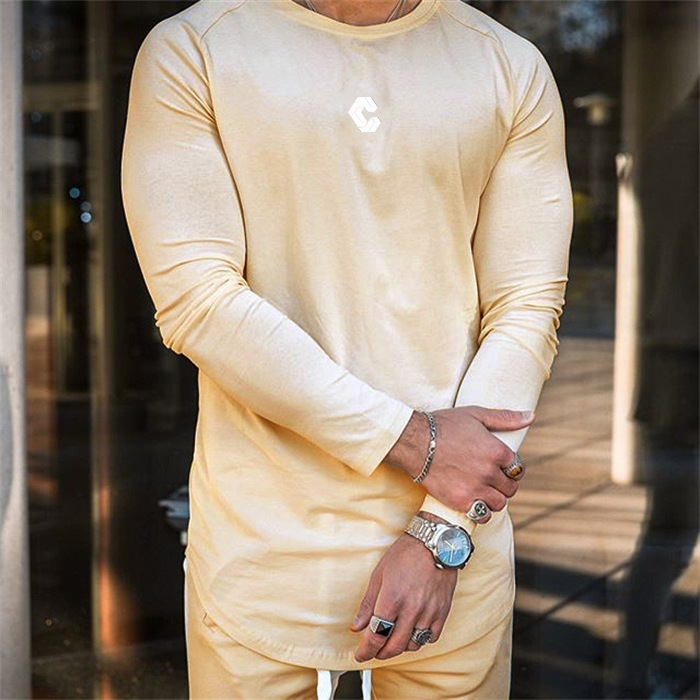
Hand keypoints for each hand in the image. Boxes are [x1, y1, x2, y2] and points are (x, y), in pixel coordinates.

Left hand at [350, 514, 457, 662]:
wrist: (436, 542)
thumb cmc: (406, 553)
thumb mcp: (379, 573)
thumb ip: (368, 603)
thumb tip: (357, 625)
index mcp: (392, 598)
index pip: (376, 636)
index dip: (365, 651)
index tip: (360, 655)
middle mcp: (411, 609)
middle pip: (394, 646)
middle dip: (380, 653)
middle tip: (374, 652)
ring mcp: (429, 612)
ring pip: (413, 645)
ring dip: (400, 648)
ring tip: (393, 640)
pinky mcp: (443, 611)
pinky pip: (431, 637)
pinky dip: (420, 640)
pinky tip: (412, 633)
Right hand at [384, 406, 532, 520]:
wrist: (415, 443)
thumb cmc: (444, 426)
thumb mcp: (475, 415)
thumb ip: (505, 418)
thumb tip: (530, 416)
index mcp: (497, 451)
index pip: (518, 468)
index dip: (510, 468)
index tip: (501, 467)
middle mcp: (490, 472)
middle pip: (511, 487)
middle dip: (504, 483)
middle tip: (491, 479)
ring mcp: (476, 488)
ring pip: (500, 503)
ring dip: (495, 498)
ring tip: (484, 491)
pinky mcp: (461, 501)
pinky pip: (483, 515)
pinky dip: (482, 511)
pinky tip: (475, 502)